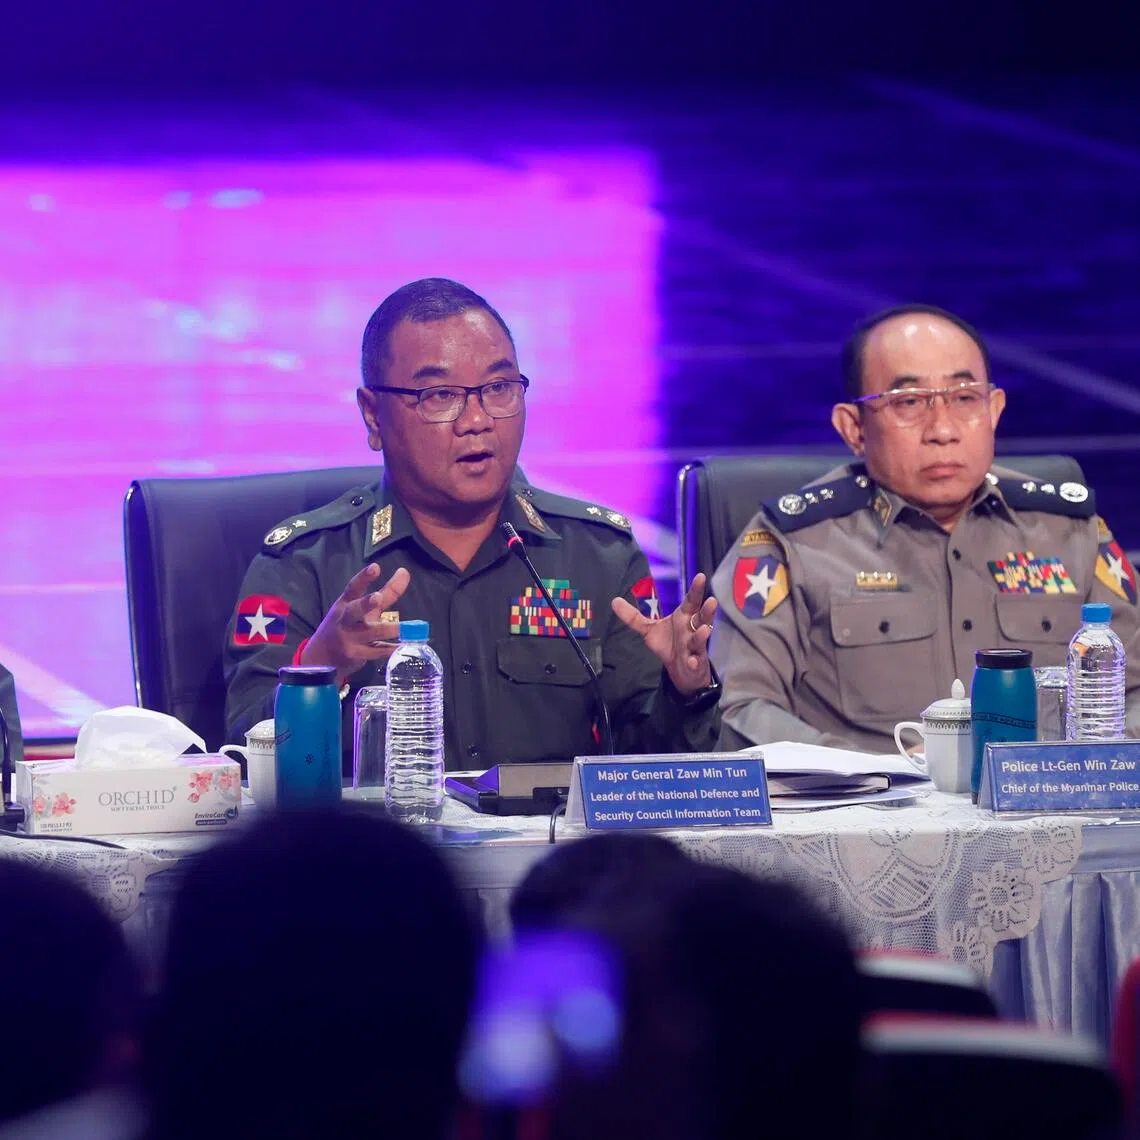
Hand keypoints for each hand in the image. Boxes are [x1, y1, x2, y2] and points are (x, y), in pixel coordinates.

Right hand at [300, 564, 410, 685]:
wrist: (321, 657)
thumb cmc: (346, 625)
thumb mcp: (361, 607)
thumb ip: (386, 592)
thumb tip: (405, 572)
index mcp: (345, 604)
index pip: (353, 588)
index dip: (363, 578)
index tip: (376, 567)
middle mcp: (345, 619)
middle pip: (355, 610)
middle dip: (366, 604)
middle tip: (377, 598)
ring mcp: (349, 638)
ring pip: (371, 632)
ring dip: (390, 629)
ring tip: (407, 627)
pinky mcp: (355, 655)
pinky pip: (376, 652)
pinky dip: (391, 649)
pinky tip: (404, 645)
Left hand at [611, 573, 716, 696]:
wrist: (681, 670)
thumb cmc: (669, 644)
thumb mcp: (649, 629)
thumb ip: (633, 616)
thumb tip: (614, 601)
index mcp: (684, 617)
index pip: (691, 600)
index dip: (696, 589)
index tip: (701, 576)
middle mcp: (692, 629)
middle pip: (702, 617)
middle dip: (707, 610)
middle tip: (711, 601)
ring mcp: (695, 646)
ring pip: (701, 638)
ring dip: (703, 634)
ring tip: (704, 630)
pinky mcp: (695, 663)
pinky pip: (696, 662)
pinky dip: (695, 661)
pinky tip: (693, 661)